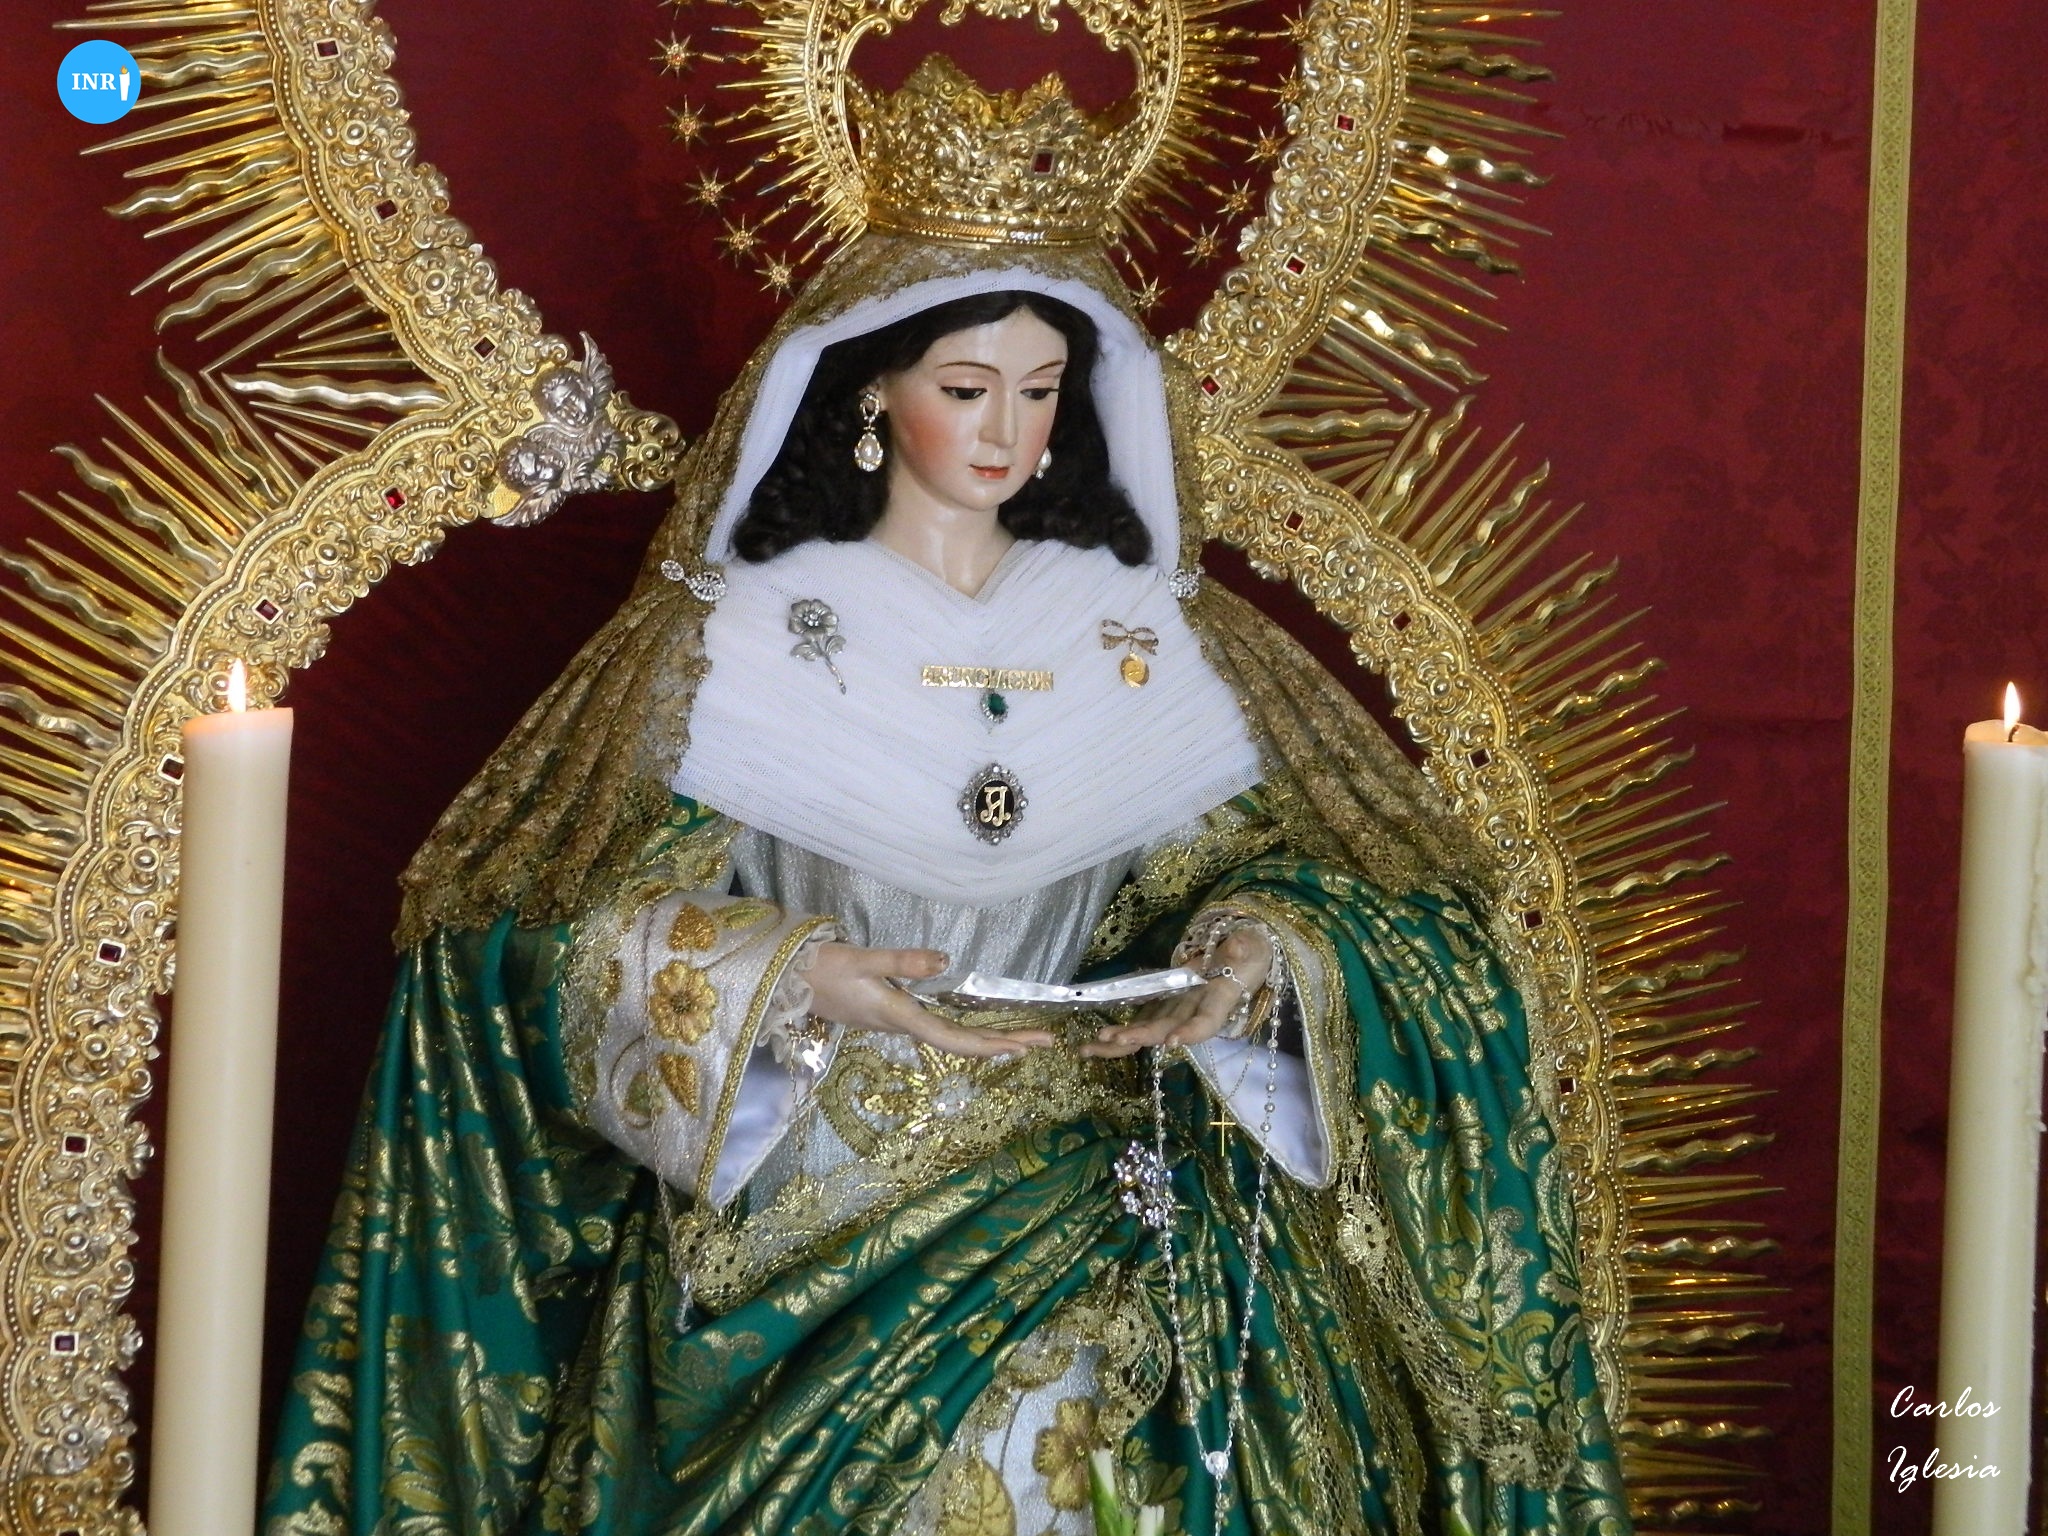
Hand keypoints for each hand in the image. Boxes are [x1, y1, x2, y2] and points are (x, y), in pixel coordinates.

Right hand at [805, 943, 1054, 1059]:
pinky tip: (974, 1027)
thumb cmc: (822, 969)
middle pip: (961, 1042)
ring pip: (950, 1037)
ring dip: (987, 1039)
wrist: (785, 981)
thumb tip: (945, 961)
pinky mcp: (890, 1014)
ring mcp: (897, 1022)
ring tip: (1020, 1039)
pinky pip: (937, 1029)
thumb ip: (903, 960)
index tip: (1025, 1048)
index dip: (991, 1045)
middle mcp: (904, 1025)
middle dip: (1002, 1043)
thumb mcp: (863, 959)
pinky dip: (964, 1031)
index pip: (954, 1039)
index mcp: (901, 1016)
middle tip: (1043, 1042)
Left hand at [1079, 925, 1273, 1058]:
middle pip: (1167, 1030)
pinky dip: (1118, 1033)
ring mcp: (1176, 1012)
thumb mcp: (1252, 947)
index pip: (1207, 1022)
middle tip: (1111, 1038)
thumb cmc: (1250, 953)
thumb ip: (1245, 947)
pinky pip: (1139, 1021)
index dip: (1192, 1033)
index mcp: (1218, 1001)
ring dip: (1119, 1042)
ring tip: (1088, 1049)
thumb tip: (1237, 945)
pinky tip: (1094, 1041)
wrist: (1241, 958)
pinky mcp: (1162, 1006)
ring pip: (1147, 1032)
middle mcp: (1194, 1013)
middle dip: (1139, 1036)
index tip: (1173, 1041)